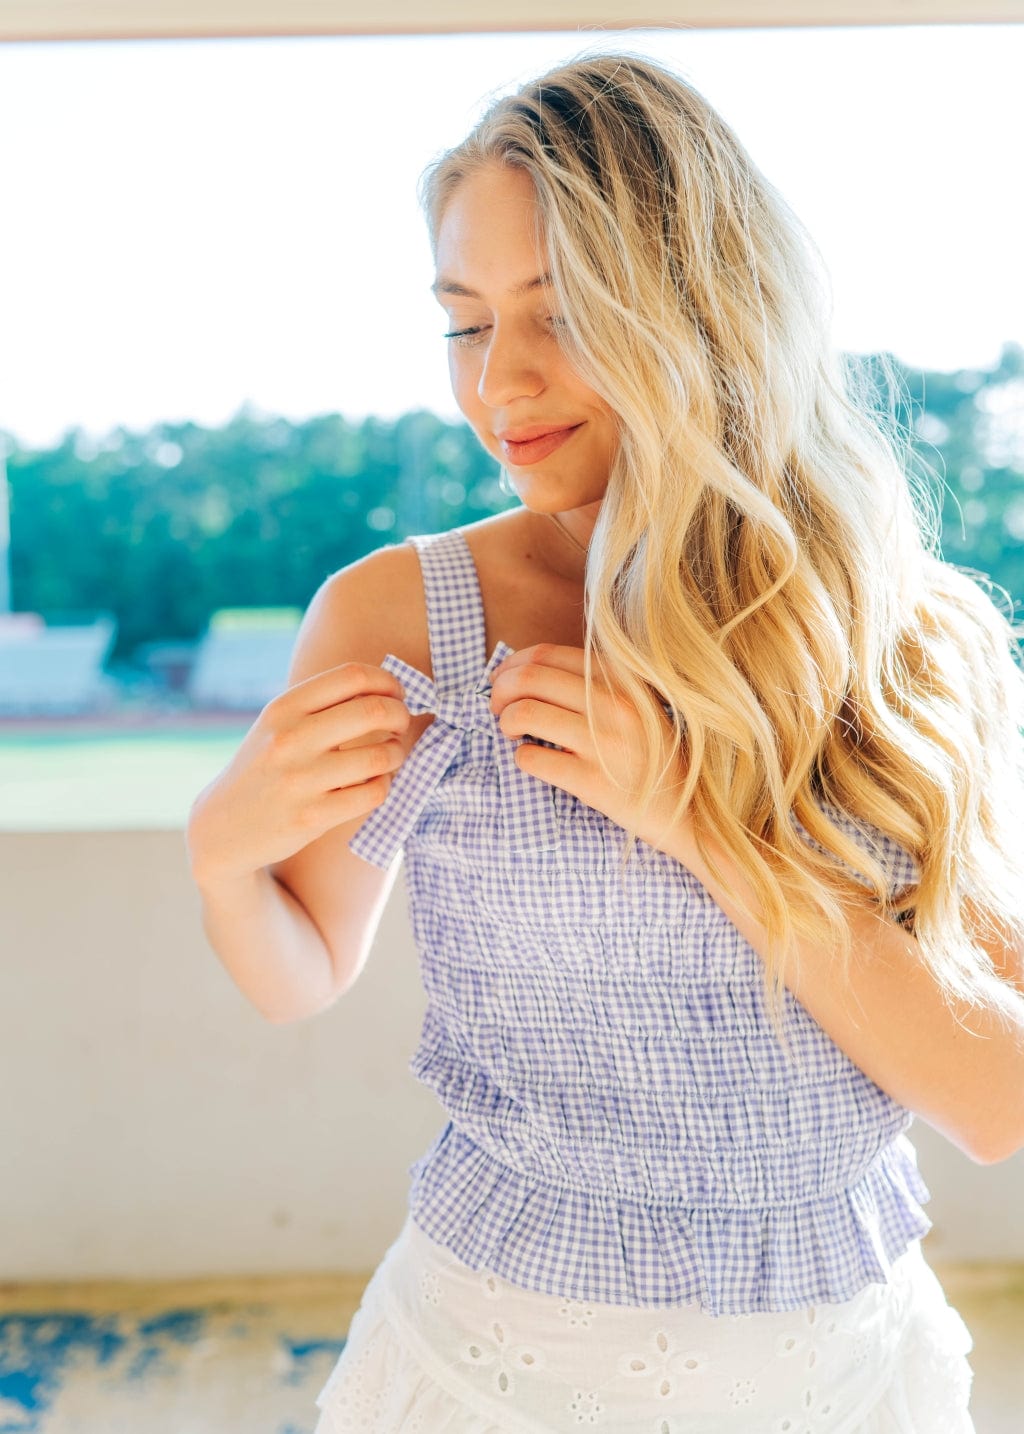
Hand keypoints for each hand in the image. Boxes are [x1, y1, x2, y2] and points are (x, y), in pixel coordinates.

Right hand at [186, 663, 410, 886]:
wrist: (223, 827)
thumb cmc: (266, 767)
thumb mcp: (278, 725)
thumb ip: (322, 703)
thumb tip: (388, 687)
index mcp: (284, 708)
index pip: (352, 675)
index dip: (388, 681)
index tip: (396, 694)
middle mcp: (289, 739)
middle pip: (374, 710)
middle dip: (401, 715)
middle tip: (401, 724)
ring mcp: (299, 780)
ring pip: (380, 756)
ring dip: (397, 754)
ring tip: (391, 756)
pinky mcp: (311, 817)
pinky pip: (372, 794)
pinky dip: (384, 786)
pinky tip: (374, 783)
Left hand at [488, 642, 687, 846]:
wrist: (691, 811)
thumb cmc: (655, 756)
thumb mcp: (638, 704)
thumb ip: (596, 683)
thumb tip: (529, 670)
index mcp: (622, 678)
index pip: (548, 654)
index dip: (513, 665)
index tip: (503, 680)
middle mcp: (614, 704)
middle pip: (529, 678)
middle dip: (499, 690)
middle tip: (496, 708)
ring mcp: (604, 743)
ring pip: (524, 714)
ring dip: (505, 722)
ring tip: (511, 733)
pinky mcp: (593, 782)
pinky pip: (532, 759)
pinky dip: (521, 758)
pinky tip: (533, 760)